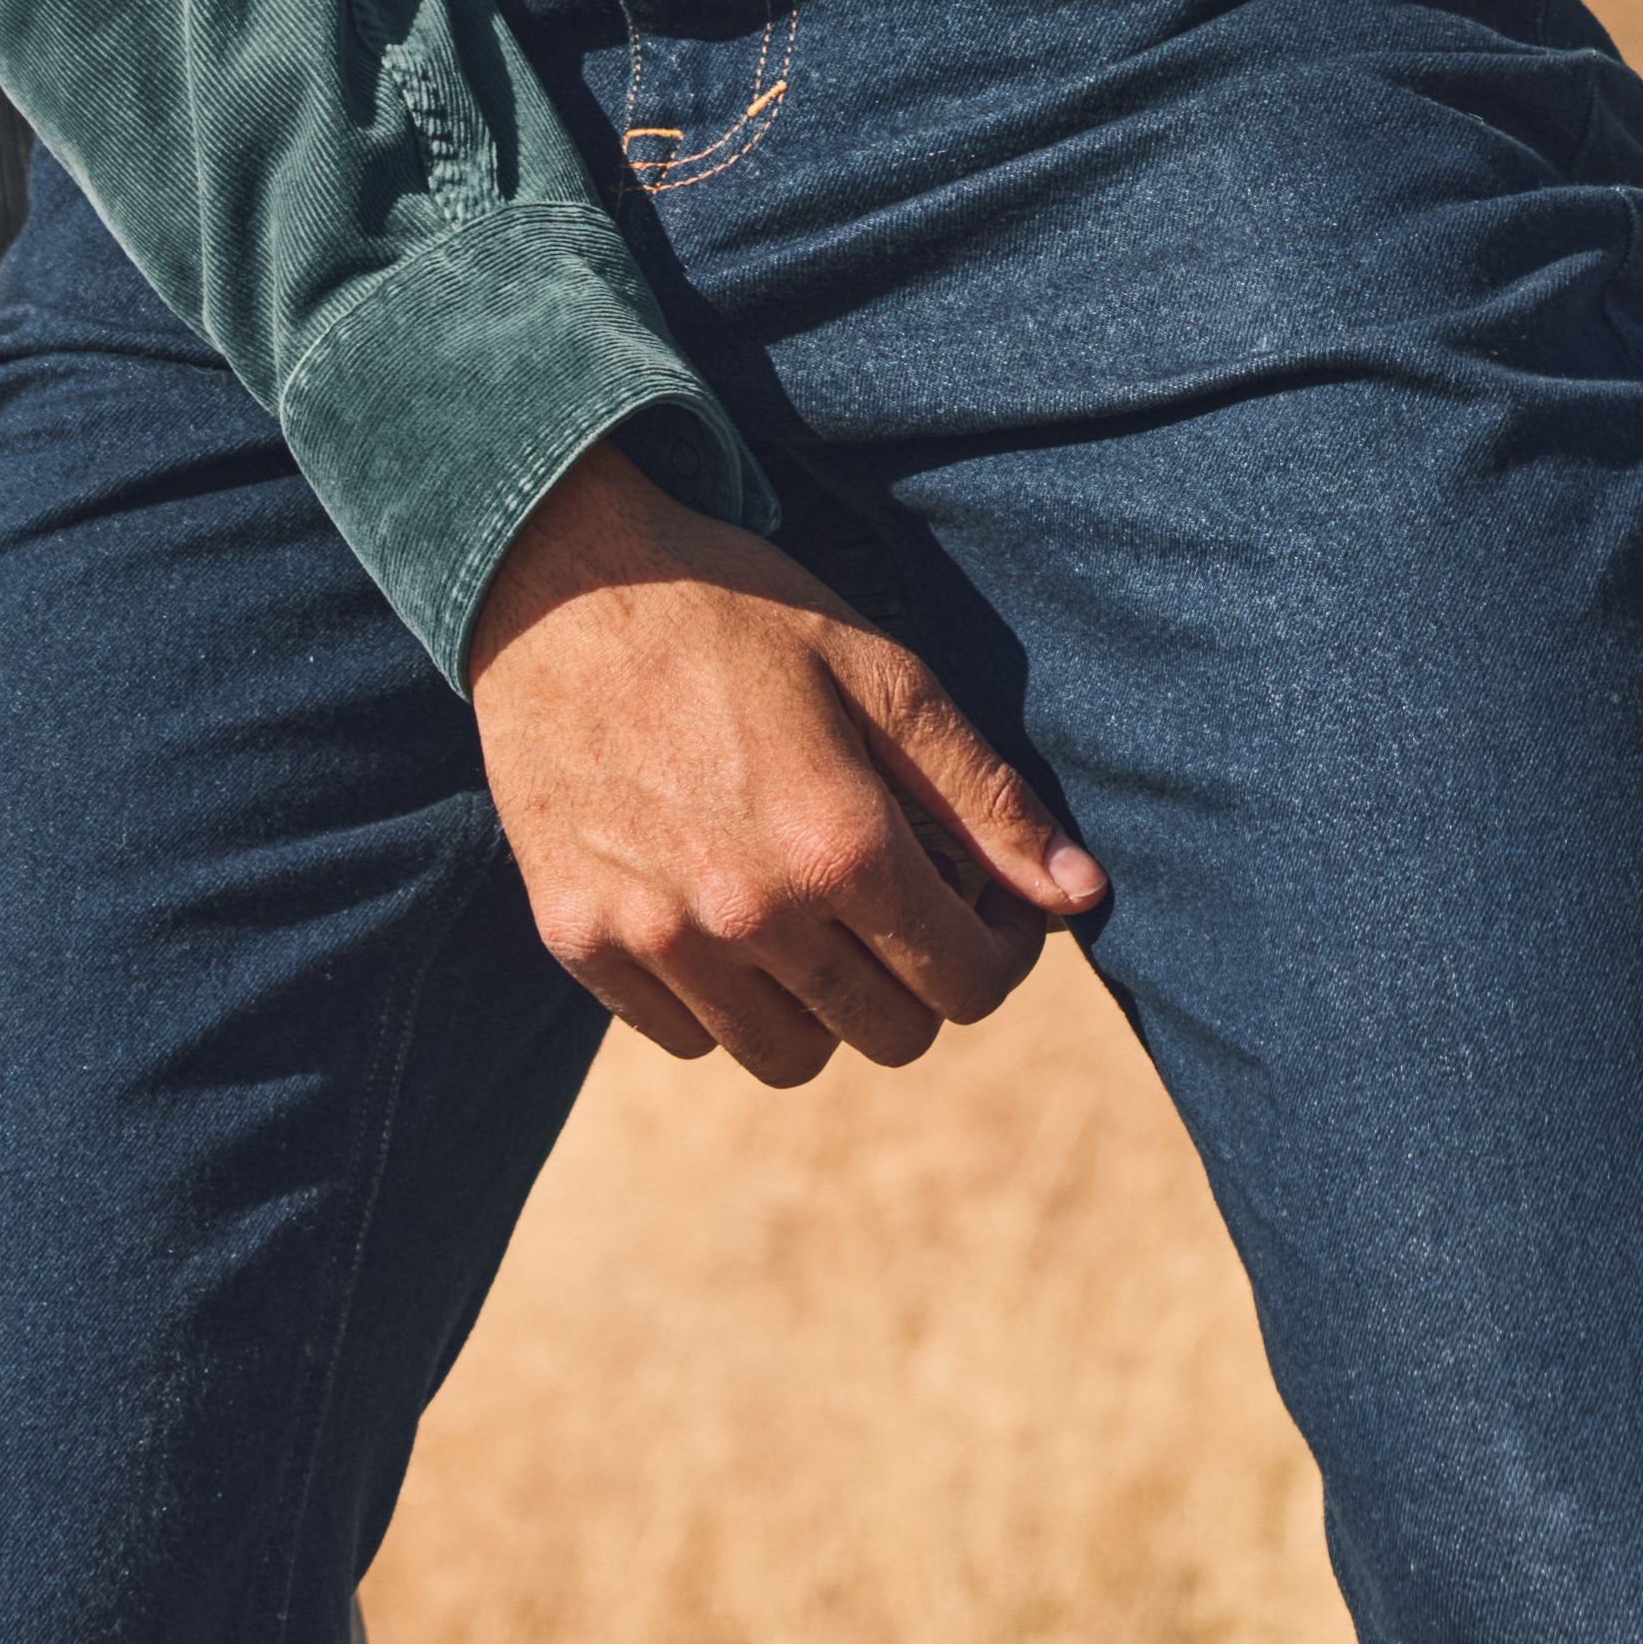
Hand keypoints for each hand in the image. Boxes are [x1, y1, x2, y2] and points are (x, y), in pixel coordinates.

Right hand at [462, 435, 1101, 1086]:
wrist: (560, 586)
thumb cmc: (738, 614)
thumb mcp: (881, 674)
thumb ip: (984, 796)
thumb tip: (1082, 895)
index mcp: (840, 844)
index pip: (968, 984)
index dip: (1001, 954)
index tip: (989, 907)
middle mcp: (749, 914)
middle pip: (889, 1035)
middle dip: (922, 981)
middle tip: (905, 903)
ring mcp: (656, 939)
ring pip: (787, 1057)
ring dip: (825, 1005)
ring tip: (817, 913)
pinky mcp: (580, 944)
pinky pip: (687, 1037)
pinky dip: (725, 999)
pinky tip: (728, 910)